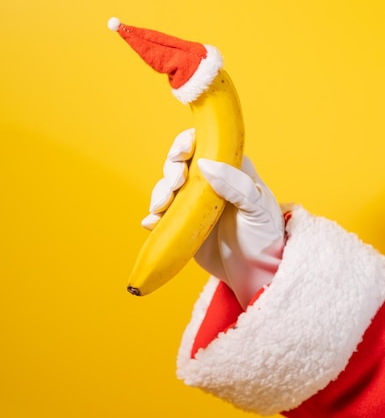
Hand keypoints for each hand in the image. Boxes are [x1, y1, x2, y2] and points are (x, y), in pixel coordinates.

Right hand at [142, 129, 284, 308]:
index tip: (181, 154)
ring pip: (167, 188)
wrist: (256, 273)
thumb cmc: (265, 236)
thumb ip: (237, 185)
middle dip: (171, 171)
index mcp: (230, 169)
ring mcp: (193, 204)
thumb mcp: (258, 209)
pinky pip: (161, 215)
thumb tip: (206, 164)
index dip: (186, 143)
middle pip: (178, 164)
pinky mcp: (182, 224)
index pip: (203, 144)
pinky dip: (153, 217)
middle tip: (175, 186)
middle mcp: (209, 182)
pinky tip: (152, 223)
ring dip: (159, 193)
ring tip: (160, 209)